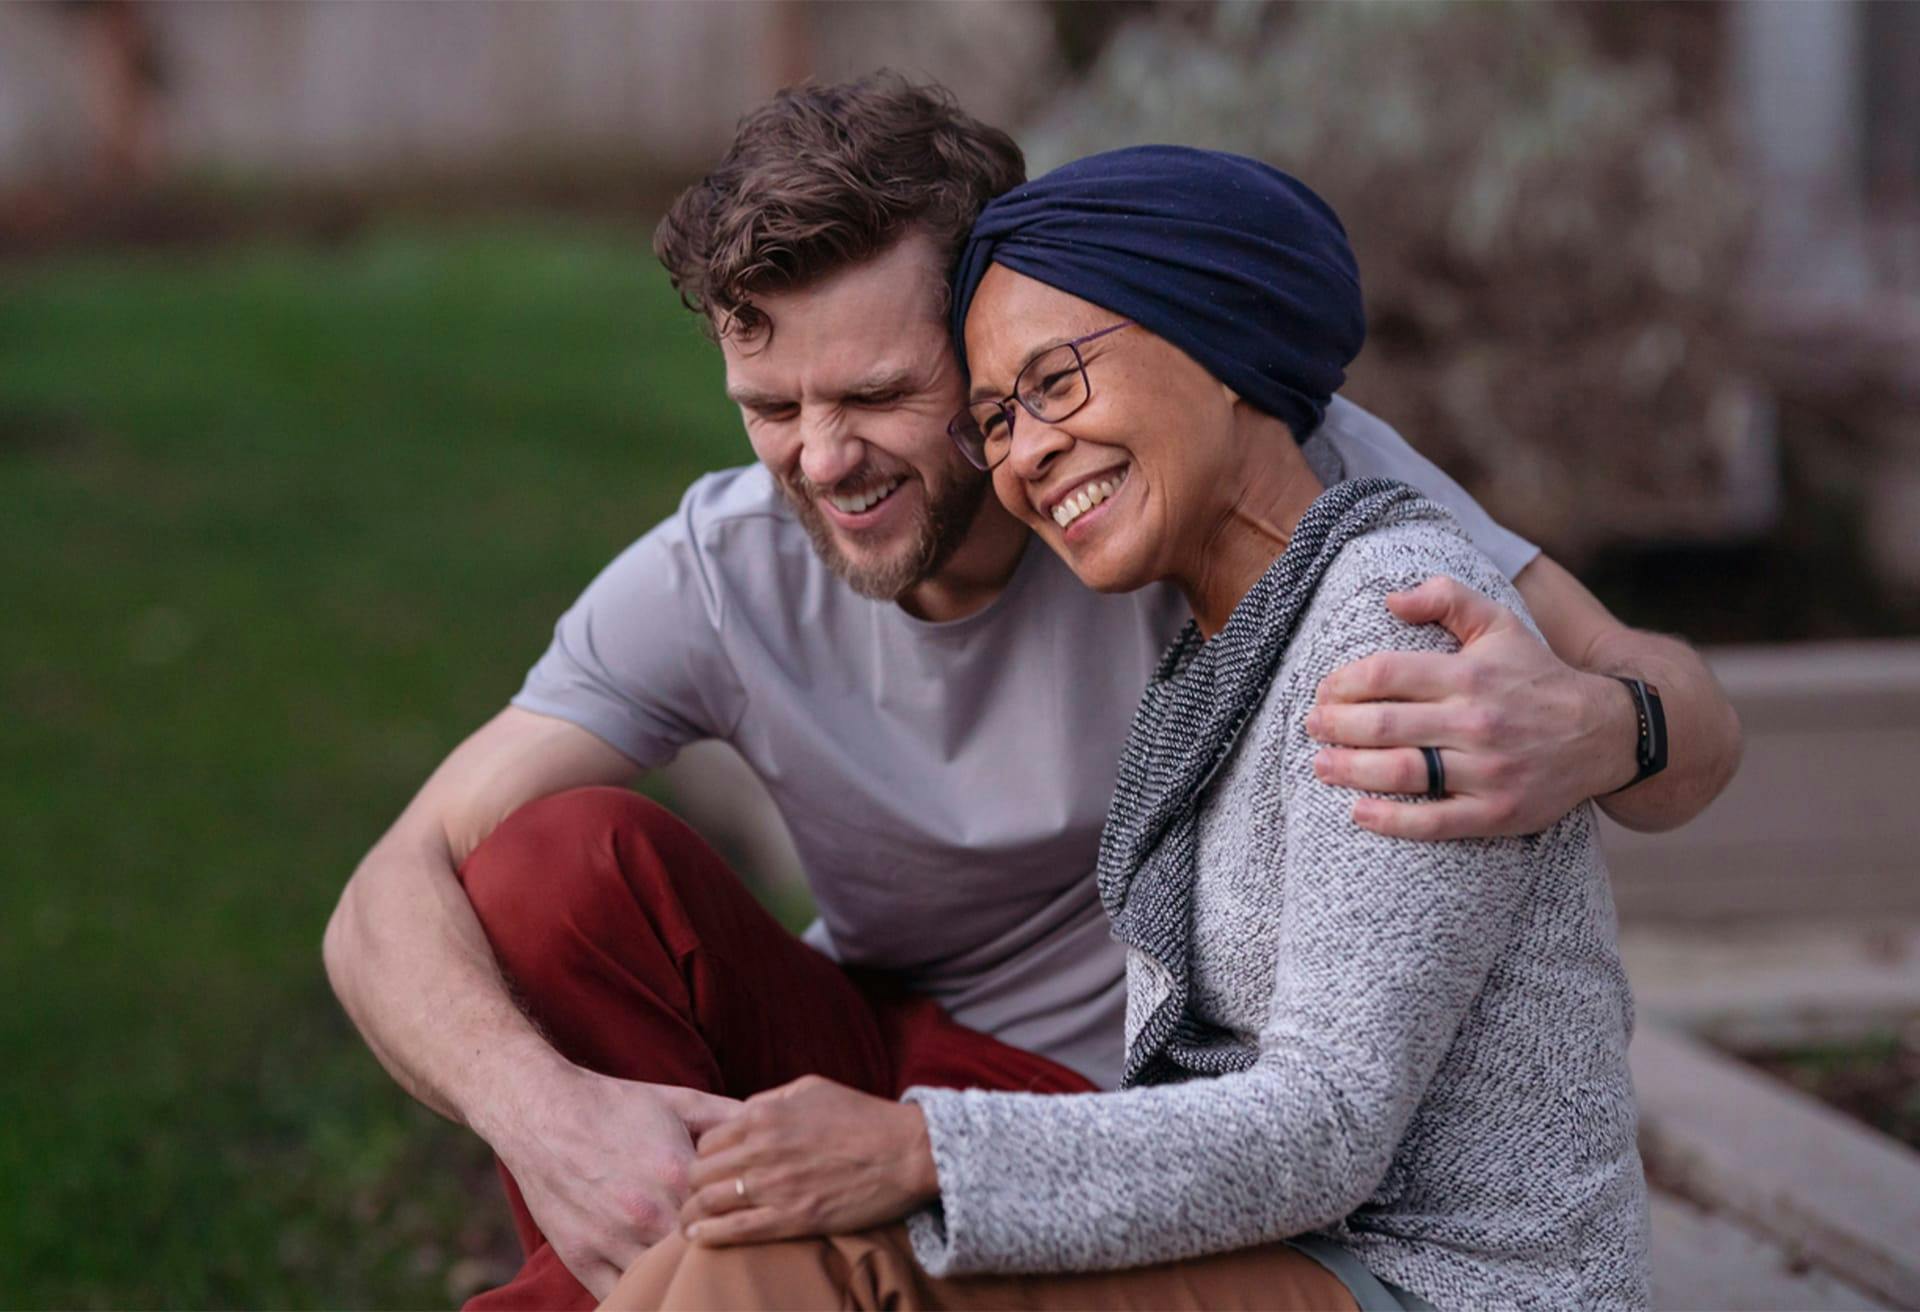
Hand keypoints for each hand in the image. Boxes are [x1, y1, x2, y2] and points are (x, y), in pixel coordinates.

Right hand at [487, 1065, 741, 1299]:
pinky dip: (639, 1293)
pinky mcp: (580, 1257)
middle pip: (697, 1256)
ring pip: (660, 1281)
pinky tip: (655, 1286)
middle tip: (729, 1256)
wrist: (543, 1110)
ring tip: (693, 1275)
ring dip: (676, 1278)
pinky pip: (619, 1295)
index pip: (729, 1217)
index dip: (743, 1223)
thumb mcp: (678, 1102)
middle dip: (714, 1256)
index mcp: (677, 1175)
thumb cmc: (615, 1104)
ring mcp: (611, 1240)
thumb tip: (767, 1127)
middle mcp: (646, 1214)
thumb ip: (728, 1117)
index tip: (752, 1224)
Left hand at [679, 1075, 937, 1245]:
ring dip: (692, 1212)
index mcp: (764, 1115)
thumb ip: (770, 1099)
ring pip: (709, 1202)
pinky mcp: (793, 1219)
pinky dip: (708, 1235)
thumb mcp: (811, 1088)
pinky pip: (735, 1231)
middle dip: (694, 1185)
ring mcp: (775, 1186)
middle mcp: (762, 1149)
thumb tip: (743, 1114)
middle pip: (700, 1172)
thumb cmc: (862, 1115)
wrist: (906, 1151)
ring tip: (687, 1220)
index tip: (708, 1169)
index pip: (708, 1140)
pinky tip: (697, 1236)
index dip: (704, 1156)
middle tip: (696, 1196)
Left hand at [1306, 576, 1634, 838]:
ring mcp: (1487, 771)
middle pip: (1384, 725)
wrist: (1604, 734)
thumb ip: (1446, 598)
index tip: (1325, 691)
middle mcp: (1476, 722)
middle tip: (1311, 727)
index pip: (1386, 675)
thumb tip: (1390, 599)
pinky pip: (1434, 822)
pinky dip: (1391, 820)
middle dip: (1336, 727)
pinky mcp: (1496, 813)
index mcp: (1470, 675)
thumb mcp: (1499, 624)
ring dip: (1350, 770)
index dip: (1344, 683)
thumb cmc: (1536, 676)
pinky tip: (1359, 812)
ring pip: (1403, 772)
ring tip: (1321, 765)